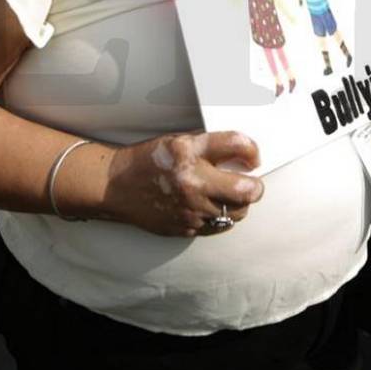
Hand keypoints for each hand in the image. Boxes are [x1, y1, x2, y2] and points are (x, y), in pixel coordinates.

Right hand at [102, 132, 263, 236]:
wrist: (115, 187)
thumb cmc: (148, 160)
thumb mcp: (177, 141)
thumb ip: (209, 146)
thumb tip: (241, 154)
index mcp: (188, 152)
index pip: (236, 145)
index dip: (252, 150)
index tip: (253, 157)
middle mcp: (191, 182)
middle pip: (246, 190)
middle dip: (255, 187)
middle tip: (252, 184)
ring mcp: (189, 209)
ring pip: (237, 213)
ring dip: (240, 204)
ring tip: (232, 196)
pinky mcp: (186, 228)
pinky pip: (218, 226)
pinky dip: (222, 217)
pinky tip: (214, 207)